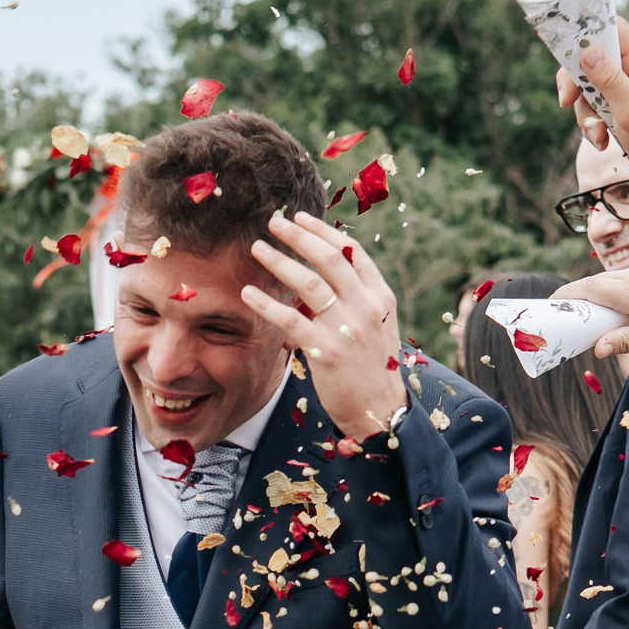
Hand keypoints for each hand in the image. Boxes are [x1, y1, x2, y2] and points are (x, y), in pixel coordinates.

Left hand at [239, 210, 407, 438]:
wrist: (380, 411)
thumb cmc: (372, 368)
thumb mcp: (376, 326)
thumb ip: (355, 298)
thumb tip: (322, 272)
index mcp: (380, 296)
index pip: (352, 252)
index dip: (323, 231)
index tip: (300, 217)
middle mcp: (366, 307)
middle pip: (329, 258)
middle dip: (298, 236)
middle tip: (273, 222)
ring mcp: (346, 329)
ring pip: (308, 283)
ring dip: (278, 261)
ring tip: (257, 248)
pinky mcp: (325, 352)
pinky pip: (289, 319)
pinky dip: (266, 303)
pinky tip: (247, 293)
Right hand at [554, 259, 628, 358]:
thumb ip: (624, 342)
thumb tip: (598, 349)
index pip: (590, 288)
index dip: (567, 294)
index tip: (552, 304)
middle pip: (597, 281)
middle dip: (579, 295)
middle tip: (566, 313)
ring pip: (612, 277)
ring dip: (598, 291)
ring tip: (591, 312)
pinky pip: (626, 275)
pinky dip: (615, 287)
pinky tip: (618, 304)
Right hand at [555, 17, 628, 223]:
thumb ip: (608, 78)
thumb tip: (587, 51)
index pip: (612, 28)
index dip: (588, 33)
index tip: (566, 53)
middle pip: (591, 60)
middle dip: (576, 84)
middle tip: (566, 101)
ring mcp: (624, 89)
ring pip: (588, 89)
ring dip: (586, 114)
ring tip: (599, 135)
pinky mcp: (618, 108)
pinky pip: (593, 108)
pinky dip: (592, 126)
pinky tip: (603, 141)